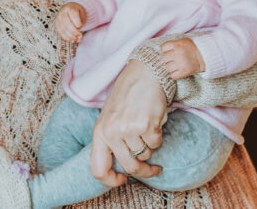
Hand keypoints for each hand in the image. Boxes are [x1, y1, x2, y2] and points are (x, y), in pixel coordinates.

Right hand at [55, 2, 85, 42]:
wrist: (69, 8)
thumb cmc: (77, 12)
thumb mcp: (82, 13)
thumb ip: (80, 21)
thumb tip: (78, 32)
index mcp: (70, 8)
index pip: (73, 15)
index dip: (77, 22)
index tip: (81, 26)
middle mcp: (62, 13)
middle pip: (67, 24)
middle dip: (74, 32)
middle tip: (80, 36)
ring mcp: (58, 19)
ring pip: (63, 29)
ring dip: (71, 36)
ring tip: (77, 39)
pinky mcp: (57, 24)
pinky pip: (61, 32)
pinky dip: (66, 37)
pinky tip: (72, 40)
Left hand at [89, 60, 165, 185]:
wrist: (143, 74)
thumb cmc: (127, 98)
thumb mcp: (109, 119)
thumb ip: (110, 141)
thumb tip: (120, 170)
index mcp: (99, 132)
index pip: (98, 169)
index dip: (110, 181)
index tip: (122, 180)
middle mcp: (111, 132)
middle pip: (129, 167)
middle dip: (144, 171)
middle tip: (153, 168)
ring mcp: (128, 129)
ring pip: (145, 155)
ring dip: (150, 146)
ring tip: (146, 128)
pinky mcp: (145, 125)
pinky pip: (156, 144)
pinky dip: (158, 136)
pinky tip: (153, 122)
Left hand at [160, 38, 205, 78]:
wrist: (205, 56)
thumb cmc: (194, 48)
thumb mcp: (184, 41)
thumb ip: (175, 43)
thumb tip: (165, 49)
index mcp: (177, 44)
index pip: (163, 47)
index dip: (165, 50)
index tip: (169, 52)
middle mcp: (178, 53)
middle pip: (164, 58)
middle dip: (167, 59)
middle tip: (172, 60)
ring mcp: (180, 63)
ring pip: (167, 68)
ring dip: (170, 68)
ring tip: (176, 66)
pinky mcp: (184, 72)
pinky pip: (173, 76)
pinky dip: (174, 75)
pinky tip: (178, 72)